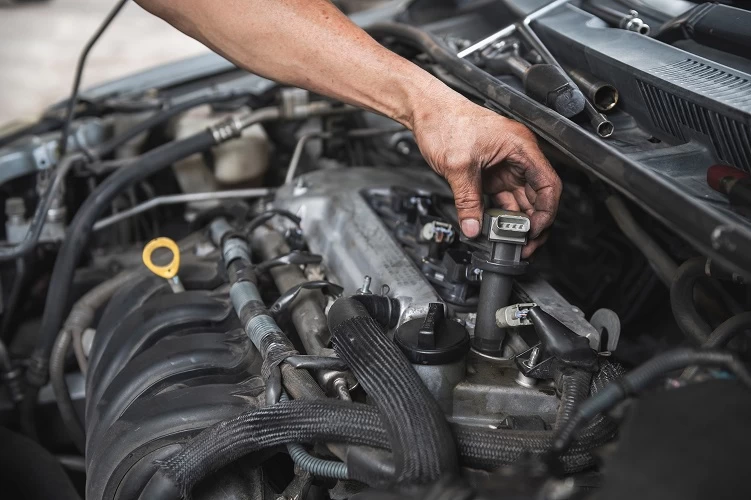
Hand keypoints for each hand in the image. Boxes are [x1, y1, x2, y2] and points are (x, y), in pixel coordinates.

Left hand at [410, 91, 561, 257]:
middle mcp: (518, 157)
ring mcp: (505, 167)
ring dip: (516, 222)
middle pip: (538, 197)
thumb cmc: (446, 121)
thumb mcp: (459, 165)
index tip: (535, 231)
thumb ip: (467, 200)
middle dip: (533, 223)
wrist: (427, 112)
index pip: (549, 184)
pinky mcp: (491, 174)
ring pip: (521, 201)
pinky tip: (495, 228)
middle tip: (525, 246)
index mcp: (521, 147)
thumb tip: (473, 226)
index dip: (546, 212)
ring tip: (511, 242)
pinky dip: (501, 215)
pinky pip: (503, 199)